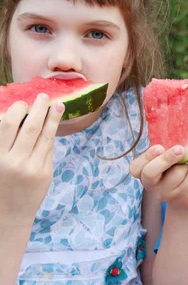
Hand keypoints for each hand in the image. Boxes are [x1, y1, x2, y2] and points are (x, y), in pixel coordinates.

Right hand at [0, 94, 63, 223]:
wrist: (8, 217)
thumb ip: (3, 144)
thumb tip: (16, 117)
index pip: (8, 125)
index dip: (17, 110)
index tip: (23, 102)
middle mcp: (14, 162)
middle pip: (30, 127)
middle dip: (39, 108)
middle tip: (43, 95)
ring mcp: (33, 168)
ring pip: (46, 136)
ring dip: (53, 118)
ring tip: (58, 105)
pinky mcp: (45, 173)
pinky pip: (49, 149)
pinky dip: (51, 135)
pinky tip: (54, 125)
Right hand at [129, 145, 187, 210]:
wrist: (187, 195)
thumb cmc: (173, 171)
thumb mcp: (164, 163)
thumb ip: (163, 153)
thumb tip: (175, 141)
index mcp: (143, 174)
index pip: (135, 168)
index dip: (146, 157)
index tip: (160, 147)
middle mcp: (151, 185)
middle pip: (151, 172)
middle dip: (166, 158)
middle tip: (180, 149)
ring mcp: (167, 193)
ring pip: (177, 172)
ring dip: (185, 163)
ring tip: (187, 162)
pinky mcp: (183, 194)